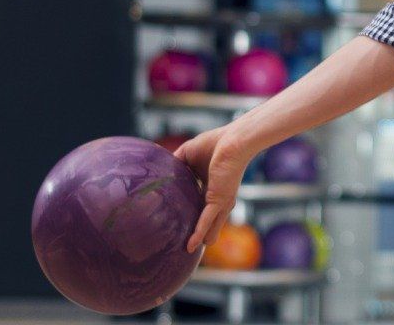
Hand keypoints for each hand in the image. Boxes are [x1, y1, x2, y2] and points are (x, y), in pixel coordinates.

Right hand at [174, 125, 256, 252]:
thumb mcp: (188, 154)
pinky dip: (198, 233)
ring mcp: (220, 202)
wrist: (233, 141)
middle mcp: (218, 198)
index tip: (182, 226)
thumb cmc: (215, 144)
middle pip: (208, 221)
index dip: (192, 216)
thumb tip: (160, 170)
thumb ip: (175, 163)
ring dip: (199, 239)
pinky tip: (192, 246)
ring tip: (189, 253)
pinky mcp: (219, 200)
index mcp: (212, 187)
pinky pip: (206, 220)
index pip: (200, 206)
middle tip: (187, 247)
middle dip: (200, 234)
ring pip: (209, 225)